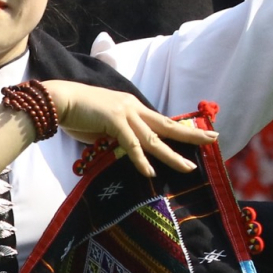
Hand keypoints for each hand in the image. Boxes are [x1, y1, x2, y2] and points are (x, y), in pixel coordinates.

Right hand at [42, 82, 215, 177]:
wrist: (58, 100)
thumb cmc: (77, 112)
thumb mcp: (103, 124)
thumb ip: (118, 134)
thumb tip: (127, 148)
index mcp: (131, 106)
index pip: (161, 121)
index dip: (180, 130)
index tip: (199, 135)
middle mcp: (133, 108)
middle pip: (167, 125)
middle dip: (191, 135)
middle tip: (214, 139)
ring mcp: (124, 113)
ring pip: (154, 139)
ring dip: (171, 155)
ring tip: (188, 168)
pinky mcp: (113, 121)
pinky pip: (131, 145)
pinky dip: (141, 160)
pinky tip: (151, 172)